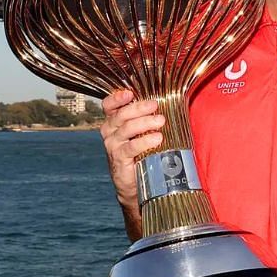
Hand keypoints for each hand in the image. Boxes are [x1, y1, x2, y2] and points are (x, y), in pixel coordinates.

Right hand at [100, 89, 163, 207]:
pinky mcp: (119, 158)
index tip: (130, 93)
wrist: (133, 183)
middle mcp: (110, 131)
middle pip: (120, 115)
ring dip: (145, 122)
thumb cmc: (139, 153)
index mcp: (113, 122)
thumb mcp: (139, 133)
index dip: (117, 98)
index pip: (109, 105)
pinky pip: (131, 147)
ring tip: (161, 121)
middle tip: (155, 105)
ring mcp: (112, 145)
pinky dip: (144, 141)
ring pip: (126, 128)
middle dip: (138, 108)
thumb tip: (168, 104)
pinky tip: (157, 139)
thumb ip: (145, 119)